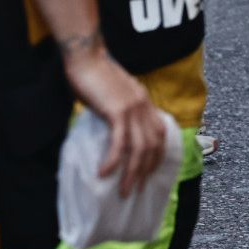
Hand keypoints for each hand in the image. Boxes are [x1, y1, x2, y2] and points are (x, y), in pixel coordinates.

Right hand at [62, 43, 164, 197]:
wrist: (87, 56)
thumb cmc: (95, 75)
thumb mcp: (115, 95)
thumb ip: (120, 111)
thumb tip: (115, 131)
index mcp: (145, 103)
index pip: (160, 134)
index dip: (157, 156)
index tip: (149, 174)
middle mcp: (144, 107)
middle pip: (153, 145)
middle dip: (146, 171)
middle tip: (136, 190)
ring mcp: (133, 109)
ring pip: (140, 148)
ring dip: (133, 173)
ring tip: (124, 192)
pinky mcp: (117, 111)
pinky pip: (119, 142)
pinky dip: (114, 160)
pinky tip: (104, 174)